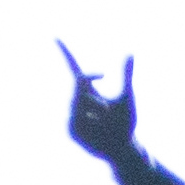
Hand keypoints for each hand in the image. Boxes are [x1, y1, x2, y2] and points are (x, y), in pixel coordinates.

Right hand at [60, 41, 138, 173]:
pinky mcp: (70, 131)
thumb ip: (126, 75)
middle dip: (93, 94)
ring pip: (75, 103)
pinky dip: (88, 123)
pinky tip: (95, 128)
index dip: (65, 52)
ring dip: (94, 110)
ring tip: (104, 121)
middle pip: (77, 85)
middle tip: (107, 109)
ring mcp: (71, 115)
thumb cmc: (124, 123)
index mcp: (88, 89)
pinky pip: (74, 120)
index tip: (54, 35)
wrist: (124, 148)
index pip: (73, 67)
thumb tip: (130, 52)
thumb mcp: (126, 96)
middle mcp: (77, 100)